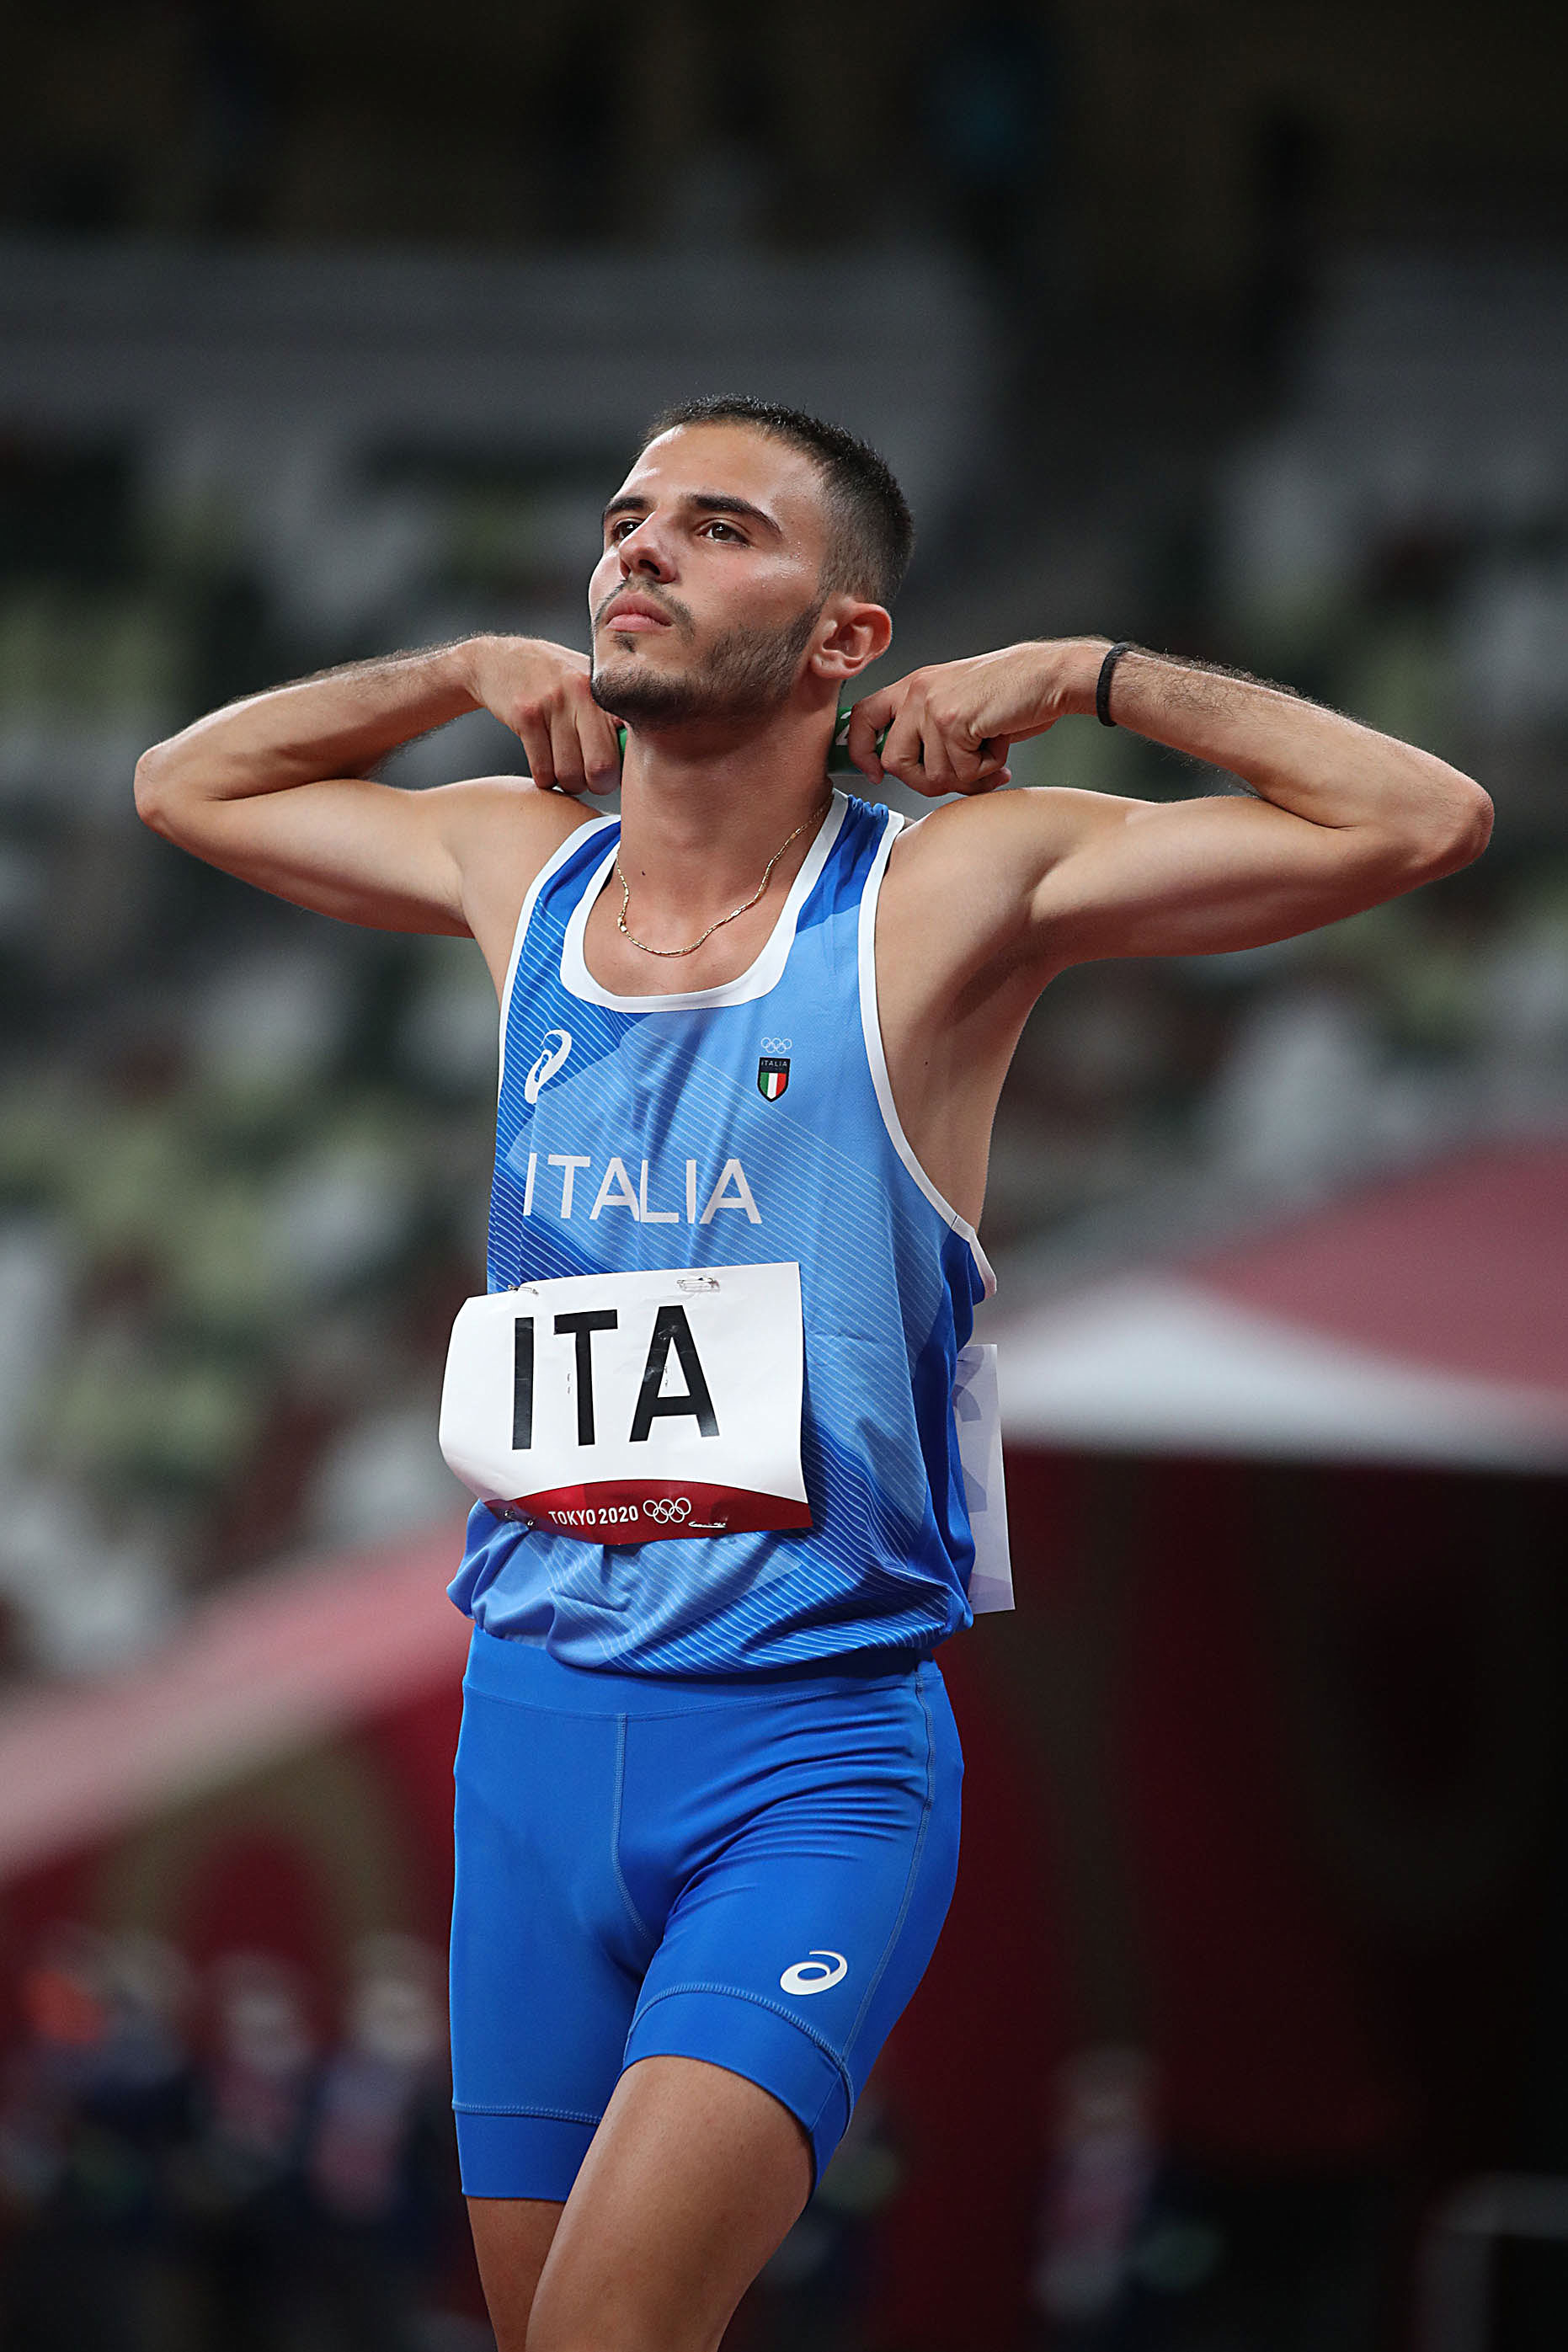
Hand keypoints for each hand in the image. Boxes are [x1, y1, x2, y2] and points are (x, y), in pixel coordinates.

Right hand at [461, 636, 621, 795]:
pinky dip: (544, 779)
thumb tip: (637, 756)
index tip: (614, 771)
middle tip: (589, 780)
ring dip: (567, 783)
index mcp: (605, 688)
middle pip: (601, 766)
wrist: (496, 660)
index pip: (630, 740)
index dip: (624, 766)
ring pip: (569, 773)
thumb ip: (612, 715)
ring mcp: (553, 703)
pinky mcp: (525, 715)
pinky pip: (542, 770)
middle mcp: (582, 692)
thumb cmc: (552, 678)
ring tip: (565, 771)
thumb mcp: (587, 683)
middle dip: (597, 785)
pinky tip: (545, 765)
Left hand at [845, 638, 1104, 797]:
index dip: (860, 751)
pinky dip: (986, 770)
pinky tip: (998, 746)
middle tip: (960, 772)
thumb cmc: (1011, 694)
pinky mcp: (955, 722)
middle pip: (893, 762)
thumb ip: (926, 732)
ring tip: (987, 750)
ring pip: (931, 775)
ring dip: (965, 776)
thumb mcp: (956, 705)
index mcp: (913, 686)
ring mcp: (933, 706)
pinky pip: (962, 772)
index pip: (861, 717)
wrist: (1049, 677)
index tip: (873, 773)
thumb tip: (907, 773)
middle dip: (926, 781)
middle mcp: (917, 693)